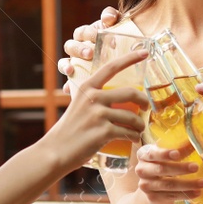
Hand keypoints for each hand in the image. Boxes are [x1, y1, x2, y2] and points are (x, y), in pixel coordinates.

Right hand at [40, 44, 147, 172]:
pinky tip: (134, 139)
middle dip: (144, 101)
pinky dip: (134, 137)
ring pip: (132, 117)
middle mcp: (93, 98)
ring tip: (139, 130)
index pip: (111, 67)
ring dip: (140, 125)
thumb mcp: (78, 105)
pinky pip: (127, 132)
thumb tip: (113, 96)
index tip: (145, 52)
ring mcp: (98, 115)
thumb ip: (91, 97)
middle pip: (130, 93)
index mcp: (87, 87)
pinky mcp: (103, 132)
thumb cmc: (69, 130)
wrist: (56, 151)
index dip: (130, 58)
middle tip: (146, 108)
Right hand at [55, 6, 121, 94]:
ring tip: (71, 70)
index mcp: (86, 35)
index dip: (89, 34)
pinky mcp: (79, 79)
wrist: (128, 58)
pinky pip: (69, 82)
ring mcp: (77, 64)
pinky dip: (68, 85)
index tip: (99, 37)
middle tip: (90, 54)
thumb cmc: (121, 39)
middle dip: (78, 50)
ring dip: (66, 66)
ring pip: (64, 63)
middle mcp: (79, 49)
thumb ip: (112, 16)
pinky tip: (69, 89)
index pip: (82, 32)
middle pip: (70, 47)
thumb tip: (107, 18)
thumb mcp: (119, 25)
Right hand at [132, 143, 202, 201]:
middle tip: (196, 167)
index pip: (153, 153)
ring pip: (168, 185)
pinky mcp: (152, 197)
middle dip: (180, 168)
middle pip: (161, 170)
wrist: (153, 184)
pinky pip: (171, 196)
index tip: (177, 154)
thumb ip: (179, 147)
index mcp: (143, 154)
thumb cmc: (163, 162)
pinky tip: (197, 192)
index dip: (164, 154)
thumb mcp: (168, 154)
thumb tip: (195, 140)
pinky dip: (185, 194)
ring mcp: (145, 185)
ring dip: (187, 184)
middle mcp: (141, 170)